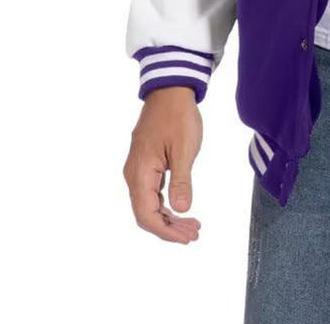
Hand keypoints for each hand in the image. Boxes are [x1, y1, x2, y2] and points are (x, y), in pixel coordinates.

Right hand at [123, 86, 202, 243]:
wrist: (170, 91)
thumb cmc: (178, 117)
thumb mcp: (184, 149)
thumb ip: (181, 181)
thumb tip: (181, 209)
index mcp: (140, 173)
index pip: (146, 215)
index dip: (165, 231)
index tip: (186, 238)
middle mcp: (134, 175)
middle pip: (146, 213)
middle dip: (170, 228)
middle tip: (195, 233)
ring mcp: (138, 170)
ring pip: (150, 204)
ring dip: (170, 217)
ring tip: (193, 225)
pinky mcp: (146, 164)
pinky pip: (152, 192)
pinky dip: (167, 203)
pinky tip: (182, 207)